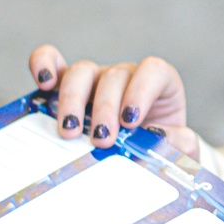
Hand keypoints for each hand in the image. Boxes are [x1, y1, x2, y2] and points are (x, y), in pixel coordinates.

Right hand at [28, 45, 198, 156]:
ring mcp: (96, 80)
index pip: (153, 71)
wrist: (144, 158)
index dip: (141, 92)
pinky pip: (55, 65)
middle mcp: (127, 76)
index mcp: (159, 83)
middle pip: (113, 76)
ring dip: (73, 100)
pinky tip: (43, 83)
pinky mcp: (71, 88)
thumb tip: (159, 138)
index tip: (132, 121)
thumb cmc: (162, 148)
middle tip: (101, 140)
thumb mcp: (179, 148)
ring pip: (82, 72)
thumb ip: (180, 144)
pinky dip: (45, 65)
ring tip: (69, 131)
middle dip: (105, 108)